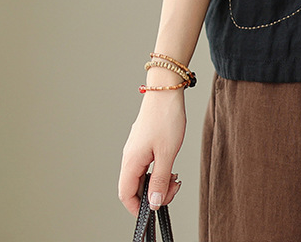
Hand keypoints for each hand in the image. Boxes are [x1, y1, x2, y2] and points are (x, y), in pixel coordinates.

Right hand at [118, 92, 186, 217]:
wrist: (166, 89)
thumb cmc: (166, 117)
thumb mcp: (167, 153)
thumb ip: (160, 179)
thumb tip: (153, 202)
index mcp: (131, 161)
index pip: (126, 195)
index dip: (138, 207)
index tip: (154, 209)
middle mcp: (129, 156)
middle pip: (134, 186)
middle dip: (153, 193)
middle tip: (173, 188)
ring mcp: (136, 148)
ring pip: (142, 175)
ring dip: (158, 180)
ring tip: (174, 177)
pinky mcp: (143, 141)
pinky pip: (146, 163)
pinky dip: (158, 169)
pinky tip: (171, 164)